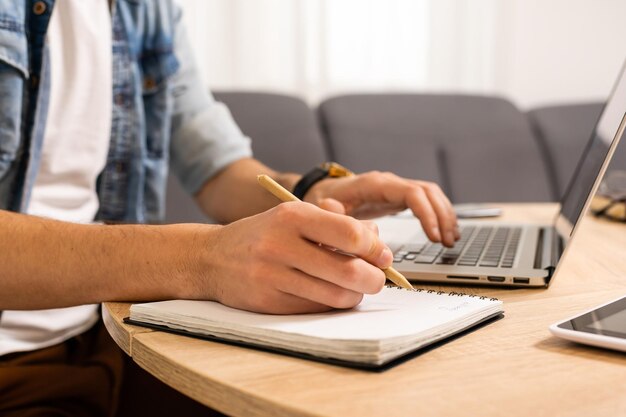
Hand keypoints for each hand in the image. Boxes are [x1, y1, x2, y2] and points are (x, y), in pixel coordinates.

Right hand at [196, 201, 391, 313]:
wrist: (211, 258)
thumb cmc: (264, 234)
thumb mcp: (295, 215)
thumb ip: (336, 222)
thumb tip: (376, 237)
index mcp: (292, 215)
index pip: (350, 234)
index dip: (375, 248)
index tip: (382, 254)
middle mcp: (281, 244)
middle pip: (349, 270)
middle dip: (374, 278)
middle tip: (377, 277)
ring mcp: (272, 276)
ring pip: (336, 295)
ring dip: (356, 295)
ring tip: (355, 287)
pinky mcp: (268, 302)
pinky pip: (316, 309)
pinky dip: (332, 304)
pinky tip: (330, 294)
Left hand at [305, 171, 459, 246]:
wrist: (321, 191)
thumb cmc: (323, 200)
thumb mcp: (325, 209)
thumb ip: (337, 217)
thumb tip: (350, 230)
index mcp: (375, 184)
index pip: (412, 193)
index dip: (427, 214)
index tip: (434, 237)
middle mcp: (389, 182)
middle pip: (428, 192)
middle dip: (442, 216)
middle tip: (447, 242)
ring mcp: (395, 188)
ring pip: (431, 194)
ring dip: (444, 215)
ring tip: (451, 240)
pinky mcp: (397, 196)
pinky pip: (426, 200)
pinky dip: (438, 214)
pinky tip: (444, 231)